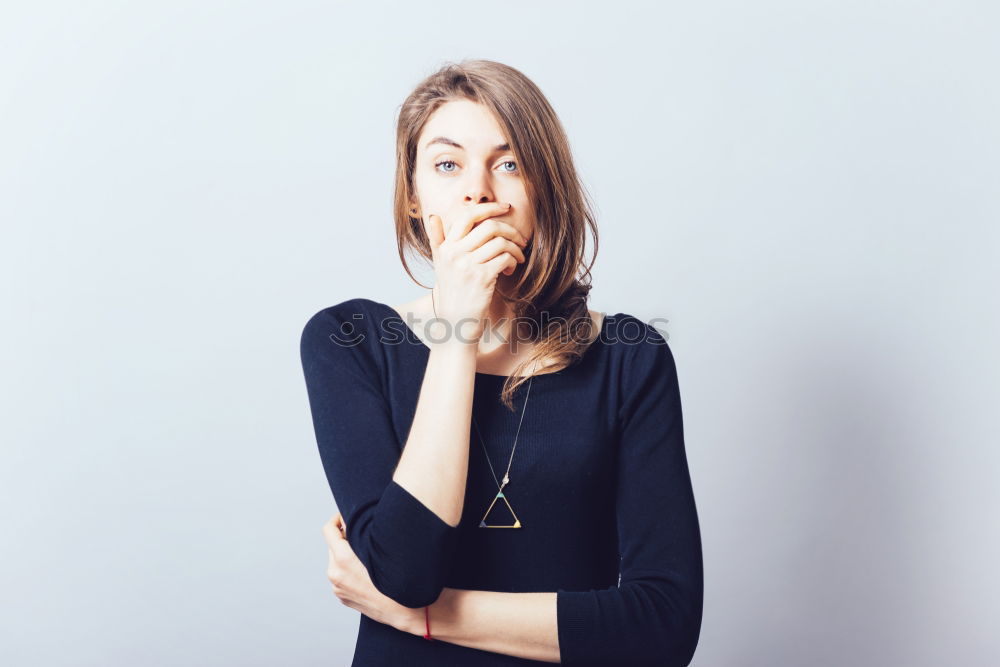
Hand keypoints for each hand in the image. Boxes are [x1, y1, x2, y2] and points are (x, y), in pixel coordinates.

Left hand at [322, 512, 416, 631]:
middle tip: (364, 535)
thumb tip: (353, 518)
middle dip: (345, 538)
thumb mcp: (381, 550)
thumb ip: (362, 533)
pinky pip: (341, 575)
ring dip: (346, 554)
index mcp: (343, 560)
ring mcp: (337, 588)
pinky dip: (349, 569)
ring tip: (367, 554)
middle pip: (333, 545)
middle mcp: (336, 574)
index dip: (337, 518)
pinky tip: (366, 571)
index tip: (346, 516)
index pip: (329, 530)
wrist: (406, 611)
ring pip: (336, 560)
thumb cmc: (398, 579)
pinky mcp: (342, 597)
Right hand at [424, 201, 528, 344]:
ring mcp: (467, 265)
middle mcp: (453, 254)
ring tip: (517, 257)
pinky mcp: (481, 278)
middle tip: (519, 239)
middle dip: (510, 230)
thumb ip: (437, 240)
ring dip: (515, 248)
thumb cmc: (452, 292)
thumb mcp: (440, 264)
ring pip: (500, 242)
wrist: (456, 322)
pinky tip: (511, 270)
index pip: (467, 216)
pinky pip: (505, 258)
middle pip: (489, 226)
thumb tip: (433, 216)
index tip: (506, 208)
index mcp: (445, 247)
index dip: (489, 207)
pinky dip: (514, 261)